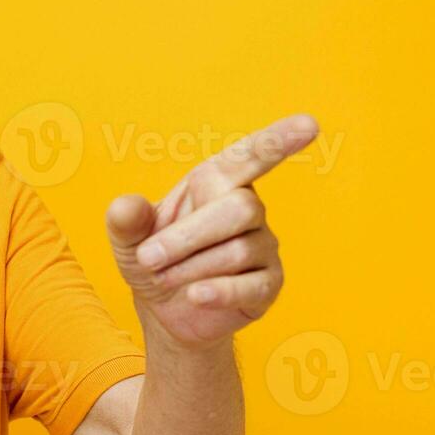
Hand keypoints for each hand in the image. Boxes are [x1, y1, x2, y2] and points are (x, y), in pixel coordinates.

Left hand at [105, 115, 318, 346]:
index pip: (252, 155)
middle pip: (240, 208)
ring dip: (190, 268)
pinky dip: (219, 291)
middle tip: (148, 258)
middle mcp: (248, 208)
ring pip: (239, 250)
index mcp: (216, 182)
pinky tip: (195, 296)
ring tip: (163, 279)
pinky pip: (252, 286)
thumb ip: (125, 220)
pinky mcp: (268, 284)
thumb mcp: (128, 239)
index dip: (278, 140)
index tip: (309, 124)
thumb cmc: (154, 260)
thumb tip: (126, 206)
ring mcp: (263, 246)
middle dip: (187, 236)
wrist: (164, 310)